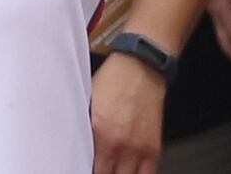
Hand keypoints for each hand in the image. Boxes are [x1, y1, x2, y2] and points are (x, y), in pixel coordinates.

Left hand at [92, 48, 167, 173]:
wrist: (141, 67)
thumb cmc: (114, 80)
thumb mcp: (89, 104)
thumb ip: (84, 130)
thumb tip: (77, 147)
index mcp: (99, 132)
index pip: (91, 168)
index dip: (86, 168)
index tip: (85, 165)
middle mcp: (119, 144)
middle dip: (103, 172)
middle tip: (100, 166)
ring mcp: (138, 149)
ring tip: (113, 168)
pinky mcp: (153, 149)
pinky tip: (128, 170)